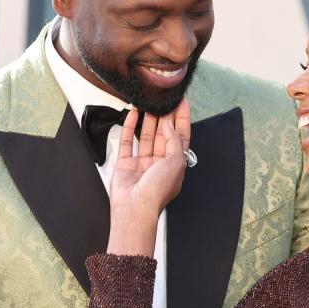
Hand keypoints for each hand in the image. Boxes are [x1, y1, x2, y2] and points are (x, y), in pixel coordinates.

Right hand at [106, 100, 191, 256]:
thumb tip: (169, 124)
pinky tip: (132, 114)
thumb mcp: (175, 162)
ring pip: (146, 136)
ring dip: (148, 120)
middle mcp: (160, 163)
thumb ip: (174, 141)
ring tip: (149, 103)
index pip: (181, 136)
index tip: (182, 101)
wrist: (135, 208)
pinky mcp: (126, 163)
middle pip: (164, 134)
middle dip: (165, 116)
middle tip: (164, 99)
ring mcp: (142, 163)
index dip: (182, 119)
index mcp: (175, 164)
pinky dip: (129, 127)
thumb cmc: (157, 191)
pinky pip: (128, 142)